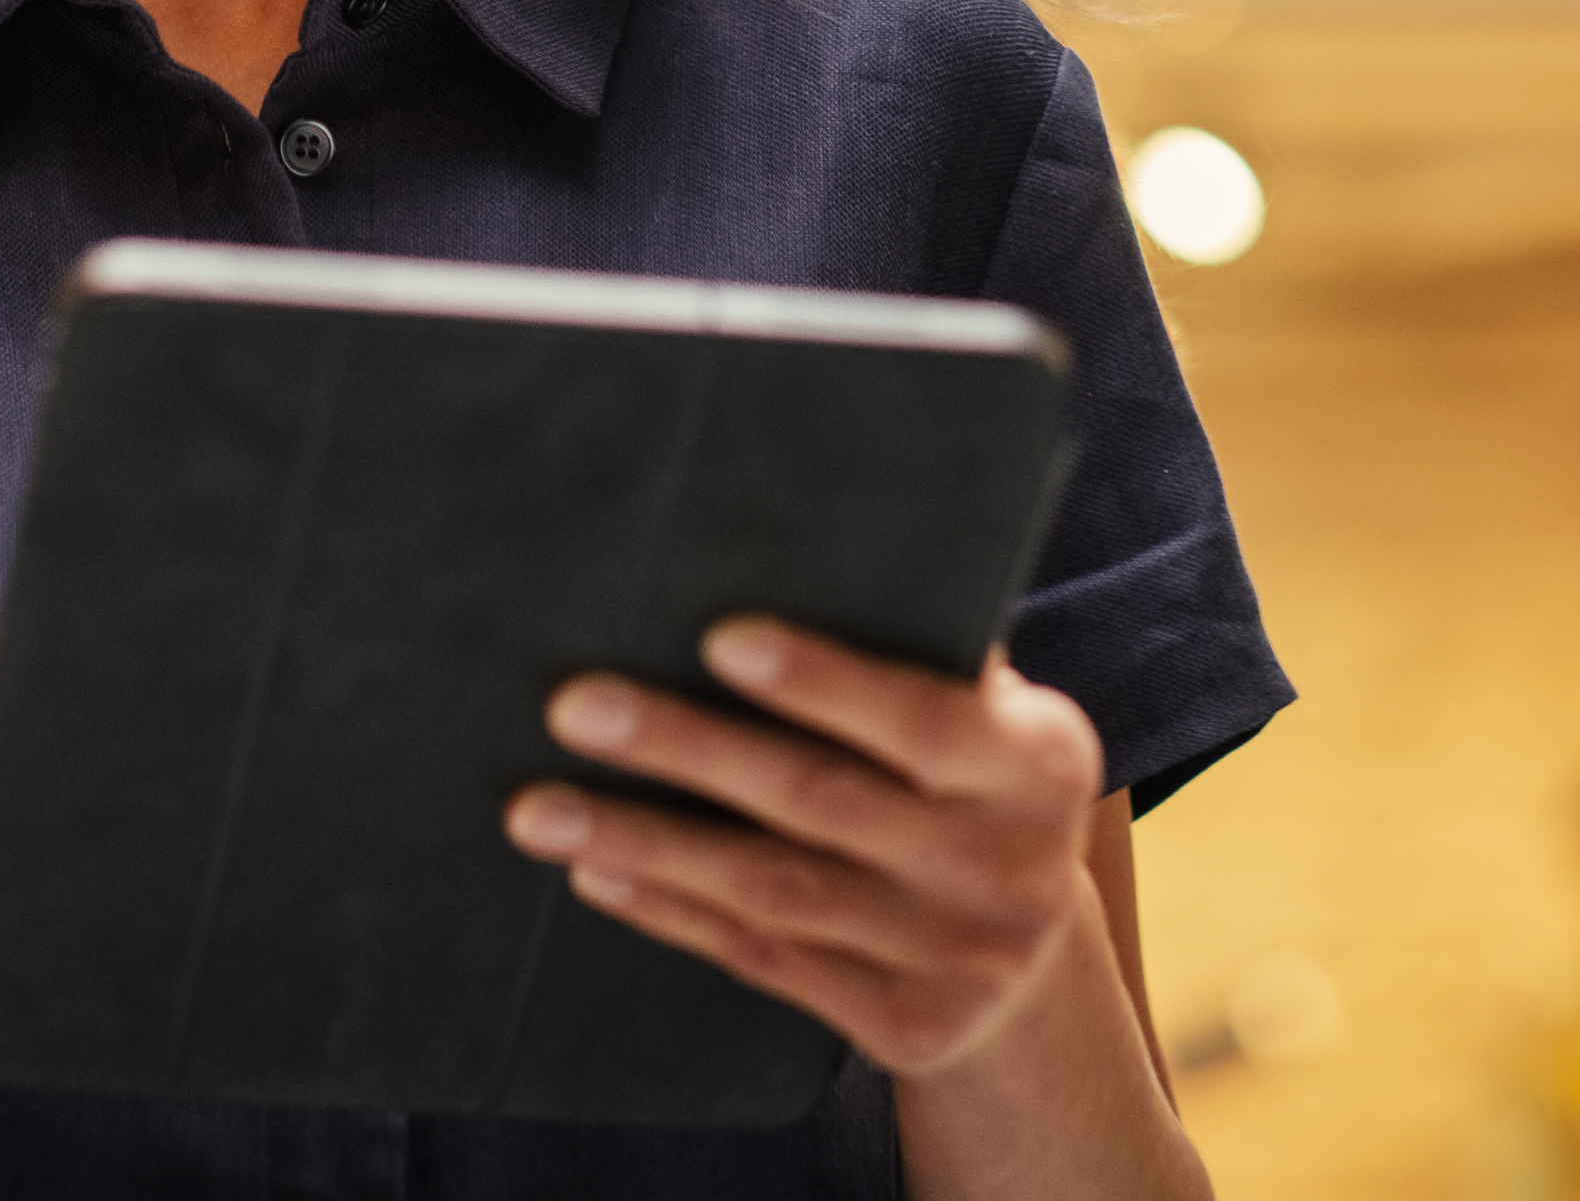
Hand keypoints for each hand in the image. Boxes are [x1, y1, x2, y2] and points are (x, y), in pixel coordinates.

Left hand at [501, 616, 1114, 1080]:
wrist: (1030, 968)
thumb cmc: (971, 786)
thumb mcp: (988, 722)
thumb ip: (920, 652)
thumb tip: (794, 550)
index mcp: (1041, 764)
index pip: (928, 718)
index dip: (822, 681)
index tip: (718, 637)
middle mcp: (1012, 868)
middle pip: (823, 800)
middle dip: (688, 748)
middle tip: (573, 704)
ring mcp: (962, 960)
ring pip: (775, 890)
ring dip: (645, 842)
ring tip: (538, 806)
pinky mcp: (909, 1029)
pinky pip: (766, 959)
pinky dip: (672, 912)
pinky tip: (598, 872)